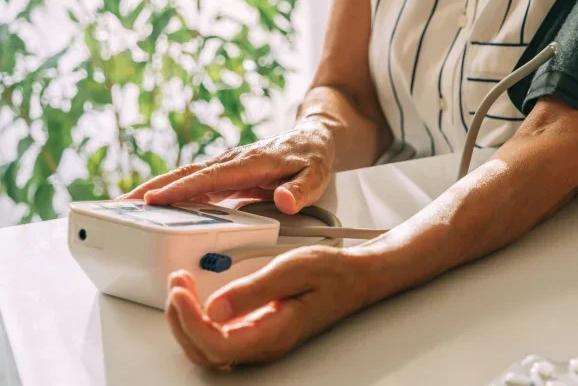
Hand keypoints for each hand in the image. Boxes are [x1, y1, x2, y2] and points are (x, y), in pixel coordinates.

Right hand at [122, 119, 336, 213]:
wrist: (313, 139)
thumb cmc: (313, 158)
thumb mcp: (317, 176)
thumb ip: (302, 190)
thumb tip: (285, 202)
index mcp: (250, 162)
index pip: (211, 178)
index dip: (182, 189)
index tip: (155, 201)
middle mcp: (232, 162)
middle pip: (186, 174)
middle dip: (153, 189)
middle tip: (121, 206)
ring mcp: (225, 167)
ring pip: (185, 178)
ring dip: (154, 191)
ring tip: (123, 209)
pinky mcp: (224, 174)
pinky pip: (193, 184)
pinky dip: (170, 194)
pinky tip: (152, 208)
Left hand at [165, 245, 369, 367]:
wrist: (356, 277)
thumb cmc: (333, 273)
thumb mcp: (293, 269)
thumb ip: (254, 290)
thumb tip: (214, 307)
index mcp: (274, 334)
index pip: (218, 345)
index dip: (191, 321)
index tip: (181, 291)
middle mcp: (263, 345)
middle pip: (204, 352)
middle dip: (181, 319)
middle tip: (177, 283)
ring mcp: (258, 341)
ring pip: (206, 347)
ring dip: (185, 319)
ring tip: (181, 285)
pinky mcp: (255, 331)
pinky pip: (216, 336)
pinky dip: (197, 317)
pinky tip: (195, 294)